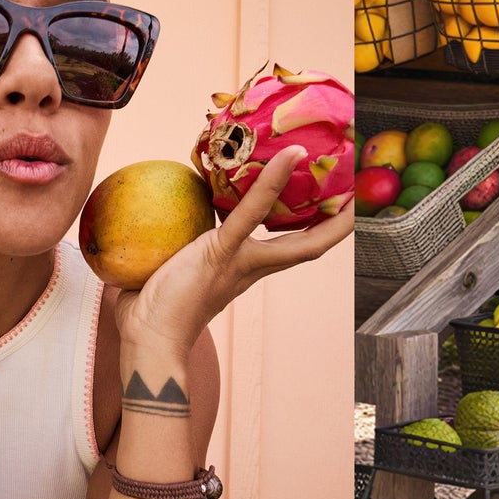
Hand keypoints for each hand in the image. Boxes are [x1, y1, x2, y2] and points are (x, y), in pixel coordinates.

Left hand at [118, 146, 352, 357]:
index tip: (334, 207)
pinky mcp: (223, 253)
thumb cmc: (149, 313)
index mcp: (242, 270)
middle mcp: (251, 266)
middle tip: (356, 186)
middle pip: (309, 243)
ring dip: (313, 194)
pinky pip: (252, 212)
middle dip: (337, 219)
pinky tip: (287, 155)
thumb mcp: (163, 272)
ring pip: (293, 230)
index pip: (287, 247)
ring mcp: (241, 260)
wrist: (149, 342)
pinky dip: (272, 182)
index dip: (314, 229)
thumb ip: (164, 250)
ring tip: (330, 158)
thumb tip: (142, 224)